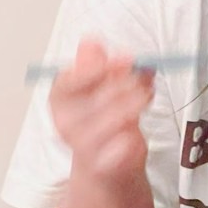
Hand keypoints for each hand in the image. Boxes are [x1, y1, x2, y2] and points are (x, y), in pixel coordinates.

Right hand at [49, 39, 154, 183]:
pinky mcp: (104, 166)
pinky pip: (124, 146)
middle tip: (143, 73)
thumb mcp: (99, 88)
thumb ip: (98, 65)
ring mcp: (84, 147)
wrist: (108, 166)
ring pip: (113, 120)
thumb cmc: (103, 121)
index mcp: (60, 101)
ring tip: (146, 94)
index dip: (94, 69)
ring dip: (136, 103)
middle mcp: (66, 124)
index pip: (66, 84)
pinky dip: (135, 134)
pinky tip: (138, 128)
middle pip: (94, 99)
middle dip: (125, 83)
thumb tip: (90, 41)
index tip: (123, 58)